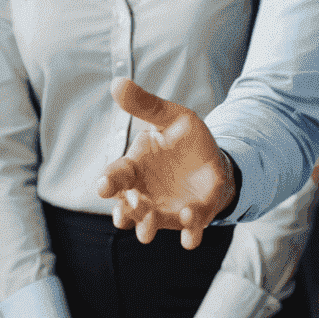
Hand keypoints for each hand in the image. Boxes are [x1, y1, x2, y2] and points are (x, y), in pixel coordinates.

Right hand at [94, 79, 235, 249]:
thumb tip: (117, 83)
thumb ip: (146, 106)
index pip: (115, 176)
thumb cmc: (186, 140)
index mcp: (134, 169)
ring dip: (148, 228)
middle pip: (128, 206)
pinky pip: (189, 232)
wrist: (215, 161)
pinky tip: (192, 233)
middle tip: (128, 212)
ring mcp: (167, 209)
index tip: (103, 186)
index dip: (109, 182)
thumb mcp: (170, 117)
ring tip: (147, 230)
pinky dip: (190, 234)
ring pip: (151, 224)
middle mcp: (145, 194)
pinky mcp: (193, 219)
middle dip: (127, 212)